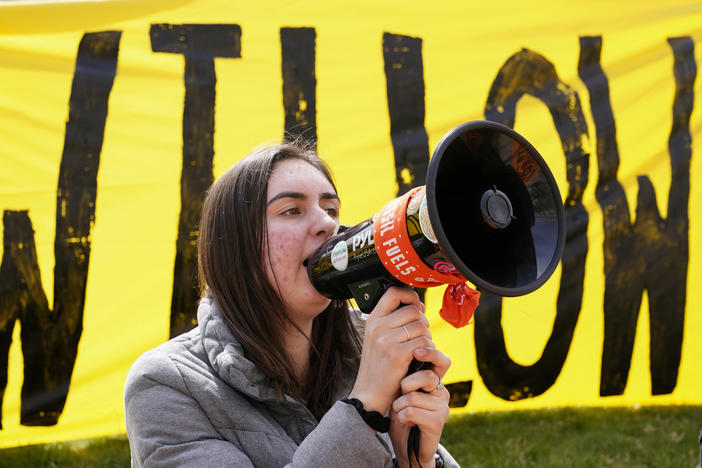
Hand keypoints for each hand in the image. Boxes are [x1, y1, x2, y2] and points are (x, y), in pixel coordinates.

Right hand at [348, 287, 431, 415]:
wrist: (369, 395)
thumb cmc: (378, 368)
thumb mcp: (377, 339)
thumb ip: (392, 322)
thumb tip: (417, 305)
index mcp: (372, 320)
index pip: (394, 292)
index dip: (410, 296)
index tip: (416, 307)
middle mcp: (377, 327)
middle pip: (413, 310)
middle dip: (423, 322)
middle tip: (420, 336)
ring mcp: (387, 340)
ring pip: (421, 326)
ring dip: (427, 337)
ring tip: (419, 349)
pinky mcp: (398, 354)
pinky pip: (424, 342)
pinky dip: (427, 350)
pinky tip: (419, 358)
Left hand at [389, 347, 450, 467]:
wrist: (407, 446)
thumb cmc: (402, 414)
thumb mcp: (403, 391)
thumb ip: (408, 373)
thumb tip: (406, 350)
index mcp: (435, 380)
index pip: (441, 361)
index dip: (431, 354)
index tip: (416, 352)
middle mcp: (442, 391)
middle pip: (426, 376)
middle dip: (406, 385)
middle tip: (402, 396)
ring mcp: (442, 407)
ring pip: (412, 397)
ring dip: (400, 406)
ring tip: (402, 412)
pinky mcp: (438, 422)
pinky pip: (411, 412)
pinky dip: (402, 417)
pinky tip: (406, 422)